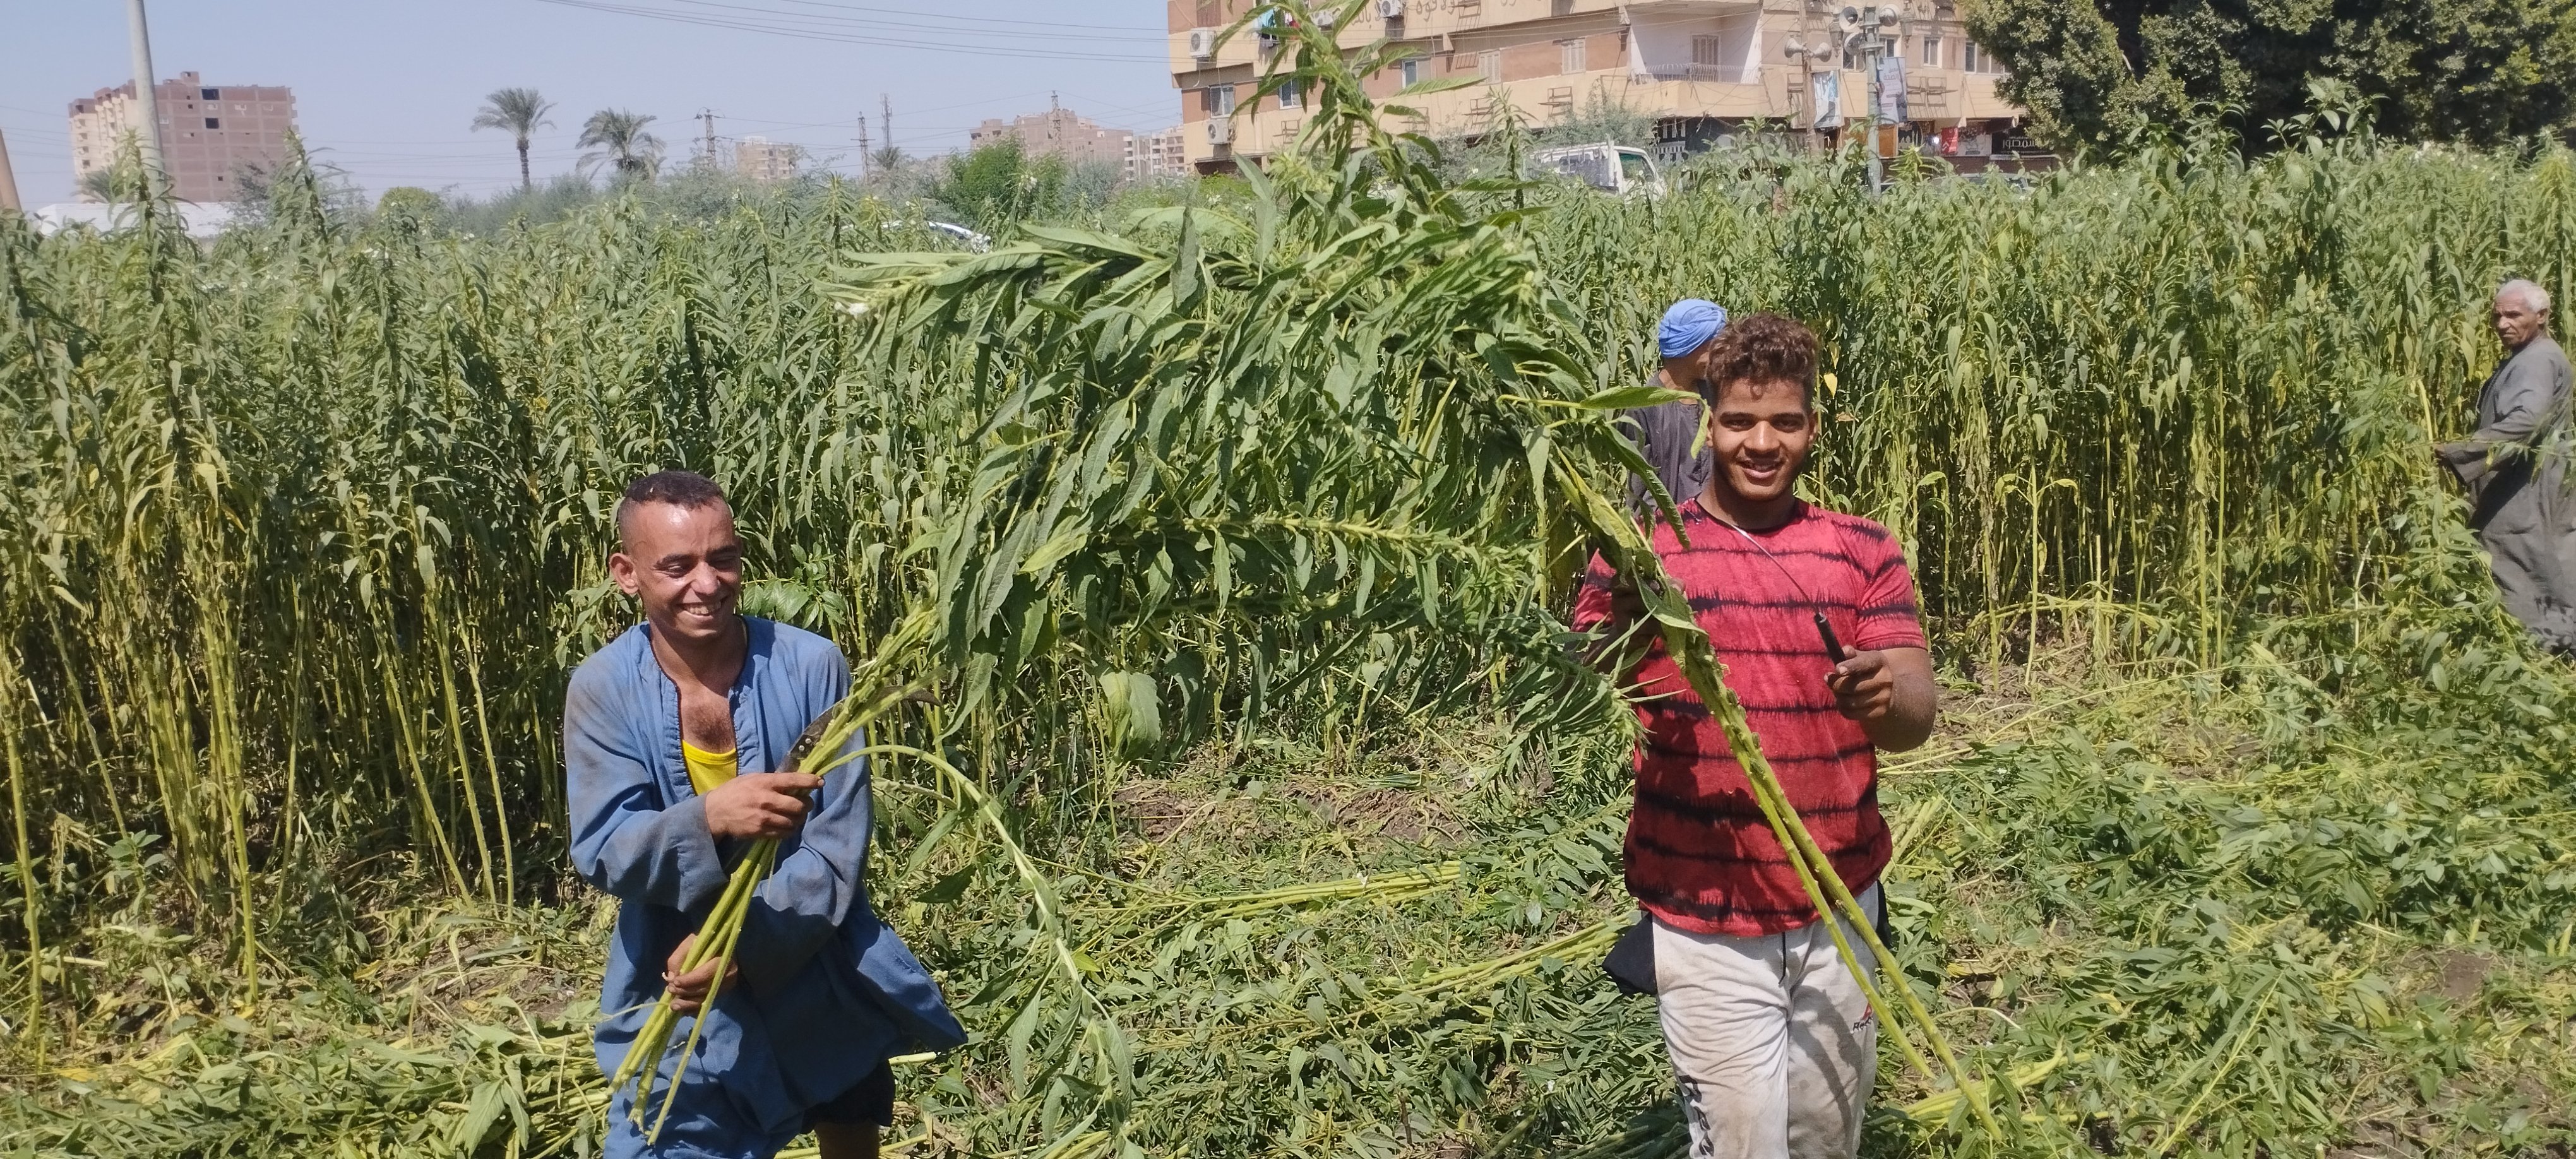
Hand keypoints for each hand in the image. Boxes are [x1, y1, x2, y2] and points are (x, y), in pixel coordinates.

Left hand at [664, 933, 739, 1013]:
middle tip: (670, 990)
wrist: (721, 950)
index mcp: (722, 960)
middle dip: (685, 991)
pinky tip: (683, 1010)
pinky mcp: (721, 994)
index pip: (706, 974)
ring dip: (687, 1004)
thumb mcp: (691, 942)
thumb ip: (678, 957)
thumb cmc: (705, 944)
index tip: (674, 982)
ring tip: (673, 1005)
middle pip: (704, 988)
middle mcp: (727, 976)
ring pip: (705, 1000)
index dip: (689, 980)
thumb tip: (671, 977)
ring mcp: (725, 987)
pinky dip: (694, 1009)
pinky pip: (706, 1005)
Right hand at [701, 772, 821, 839]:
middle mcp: (768, 799)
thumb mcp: (752, 778)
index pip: (794, 780)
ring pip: (795, 821)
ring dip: (800, 819)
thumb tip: (793, 780)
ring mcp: (765, 817)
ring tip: (797, 816)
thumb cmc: (735, 791)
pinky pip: (785, 833)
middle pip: (800, 804)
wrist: (715, 813)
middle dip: (807, 804)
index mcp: (766, 782)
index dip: (811, 781)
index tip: (820, 782)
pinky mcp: (762, 831)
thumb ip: (771, 779)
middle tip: (806, 804)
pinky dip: (790, 829)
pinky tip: (788, 825)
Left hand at [1826, 646, 1936, 752]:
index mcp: (1879, 661)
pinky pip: (1852, 713)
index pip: (1864, 663)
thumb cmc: (1865, 671)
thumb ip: (1850, 654)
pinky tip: (1843, 702)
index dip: (1850, 666)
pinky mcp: (1880, 712)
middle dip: (1836, 684)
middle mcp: (1885, 678)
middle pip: (1853, 686)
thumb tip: (1844, 651)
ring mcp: (1885, 696)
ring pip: (1851, 701)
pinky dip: (1842, 708)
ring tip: (1838, 692)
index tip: (1837, 669)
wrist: (1887, 691)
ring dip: (1838, 697)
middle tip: (1829, 680)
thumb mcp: (1860, 658)